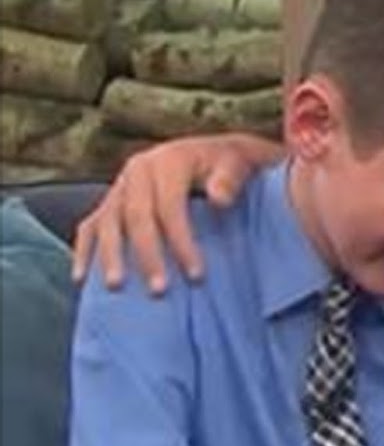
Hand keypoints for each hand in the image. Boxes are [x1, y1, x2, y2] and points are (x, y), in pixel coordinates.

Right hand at [71, 133, 281, 292]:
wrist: (215, 155)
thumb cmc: (231, 164)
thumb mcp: (239, 163)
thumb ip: (230, 179)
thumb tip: (219, 200)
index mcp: (169, 161)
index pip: (169, 206)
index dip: (181, 241)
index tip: (196, 274)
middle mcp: (138, 170)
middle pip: (135, 216)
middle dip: (146, 254)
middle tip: (158, 291)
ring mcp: (120, 186)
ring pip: (108, 222)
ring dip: (110, 256)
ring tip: (117, 287)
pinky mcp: (111, 202)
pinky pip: (90, 226)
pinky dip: (84, 250)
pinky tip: (82, 278)